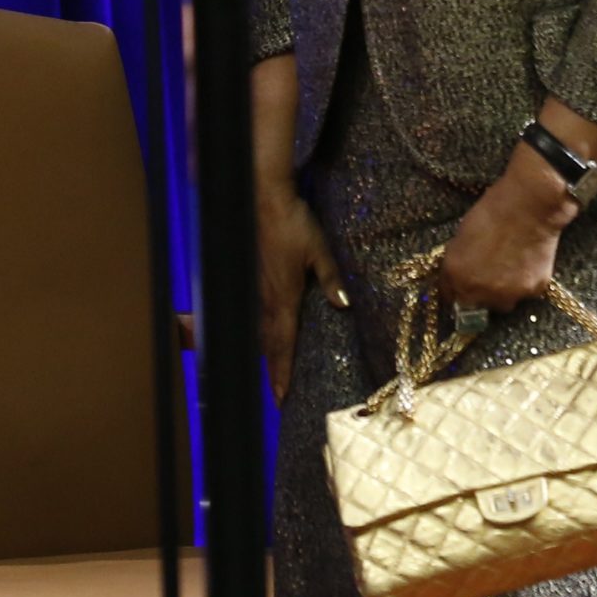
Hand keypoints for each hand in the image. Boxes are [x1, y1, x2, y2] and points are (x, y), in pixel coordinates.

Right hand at [258, 188, 345, 403]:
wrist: (262, 199)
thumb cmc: (293, 223)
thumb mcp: (319, 249)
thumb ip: (330, 278)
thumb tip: (343, 305)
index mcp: (284, 295)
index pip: (283, 341)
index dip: (282, 369)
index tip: (281, 396)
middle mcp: (267, 297)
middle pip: (268, 342)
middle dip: (273, 370)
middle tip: (277, 397)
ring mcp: (257, 287)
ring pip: (261, 329)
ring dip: (267, 353)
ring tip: (271, 374)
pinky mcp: (253, 277)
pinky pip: (257, 313)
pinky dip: (261, 332)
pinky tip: (263, 335)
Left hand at [441, 145, 575, 312]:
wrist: (528, 208)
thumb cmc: (490, 214)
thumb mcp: (460, 239)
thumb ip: (458, 264)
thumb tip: (457, 276)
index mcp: (455, 275)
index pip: (448, 298)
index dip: (454, 291)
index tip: (459, 288)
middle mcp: (478, 292)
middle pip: (474, 307)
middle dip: (476, 296)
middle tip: (485, 278)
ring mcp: (507, 295)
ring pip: (501, 305)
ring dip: (501, 294)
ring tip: (507, 270)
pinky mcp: (532, 292)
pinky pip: (524, 295)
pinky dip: (523, 284)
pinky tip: (525, 264)